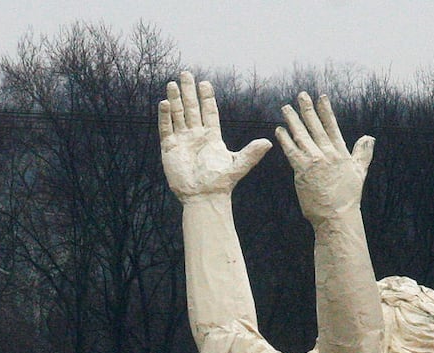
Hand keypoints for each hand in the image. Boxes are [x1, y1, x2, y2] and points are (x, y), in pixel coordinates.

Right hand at [159, 72, 270, 200]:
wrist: (203, 197)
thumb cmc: (221, 183)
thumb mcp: (238, 165)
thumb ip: (252, 153)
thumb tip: (268, 142)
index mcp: (212, 136)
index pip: (209, 111)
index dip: (207, 97)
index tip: (205, 83)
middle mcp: (196, 135)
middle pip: (192, 108)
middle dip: (189, 91)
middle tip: (186, 73)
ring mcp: (182, 140)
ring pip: (178, 115)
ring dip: (175, 99)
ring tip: (173, 83)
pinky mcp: (170, 148)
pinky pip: (166, 128)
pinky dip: (165, 116)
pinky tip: (165, 102)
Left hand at [275, 92, 373, 224]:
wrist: (336, 215)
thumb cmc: (347, 197)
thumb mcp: (359, 172)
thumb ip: (363, 153)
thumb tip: (369, 137)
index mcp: (341, 152)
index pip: (332, 126)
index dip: (326, 110)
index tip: (321, 97)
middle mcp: (328, 153)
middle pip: (316, 126)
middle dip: (308, 109)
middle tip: (301, 94)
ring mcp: (315, 161)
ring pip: (302, 136)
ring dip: (293, 120)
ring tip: (286, 108)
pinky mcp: (302, 171)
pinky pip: (291, 151)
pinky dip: (285, 139)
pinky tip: (279, 130)